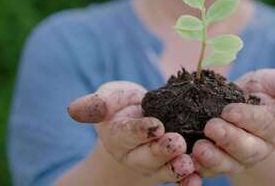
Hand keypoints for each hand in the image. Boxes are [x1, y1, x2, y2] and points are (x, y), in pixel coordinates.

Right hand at [67, 81, 199, 184]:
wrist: (141, 114)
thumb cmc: (122, 103)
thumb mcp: (109, 96)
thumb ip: (98, 103)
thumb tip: (76, 109)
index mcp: (116, 137)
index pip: (126, 134)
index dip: (140, 131)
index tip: (156, 125)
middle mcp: (133, 155)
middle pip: (146, 157)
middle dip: (161, 152)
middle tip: (177, 142)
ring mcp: (153, 164)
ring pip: (163, 170)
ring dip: (176, 169)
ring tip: (188, 163)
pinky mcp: (171, 167)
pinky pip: (179, 177)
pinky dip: (188, 180)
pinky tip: (198, 179)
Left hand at [191, 69, 274, 177]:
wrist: (242, 103)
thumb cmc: (264, 91)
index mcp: (273, 128)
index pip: (261, 124)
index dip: (246, 118)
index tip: (229, 110)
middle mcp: (257, 148)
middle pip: (245, 149)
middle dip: (228, 140)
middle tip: (211, 128)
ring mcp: (236, 158)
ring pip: (226, 164)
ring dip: (212, 159)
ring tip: (198, 149)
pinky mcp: (216, 162)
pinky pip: (207, 170)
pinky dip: (196, 170)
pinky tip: (185, 164)